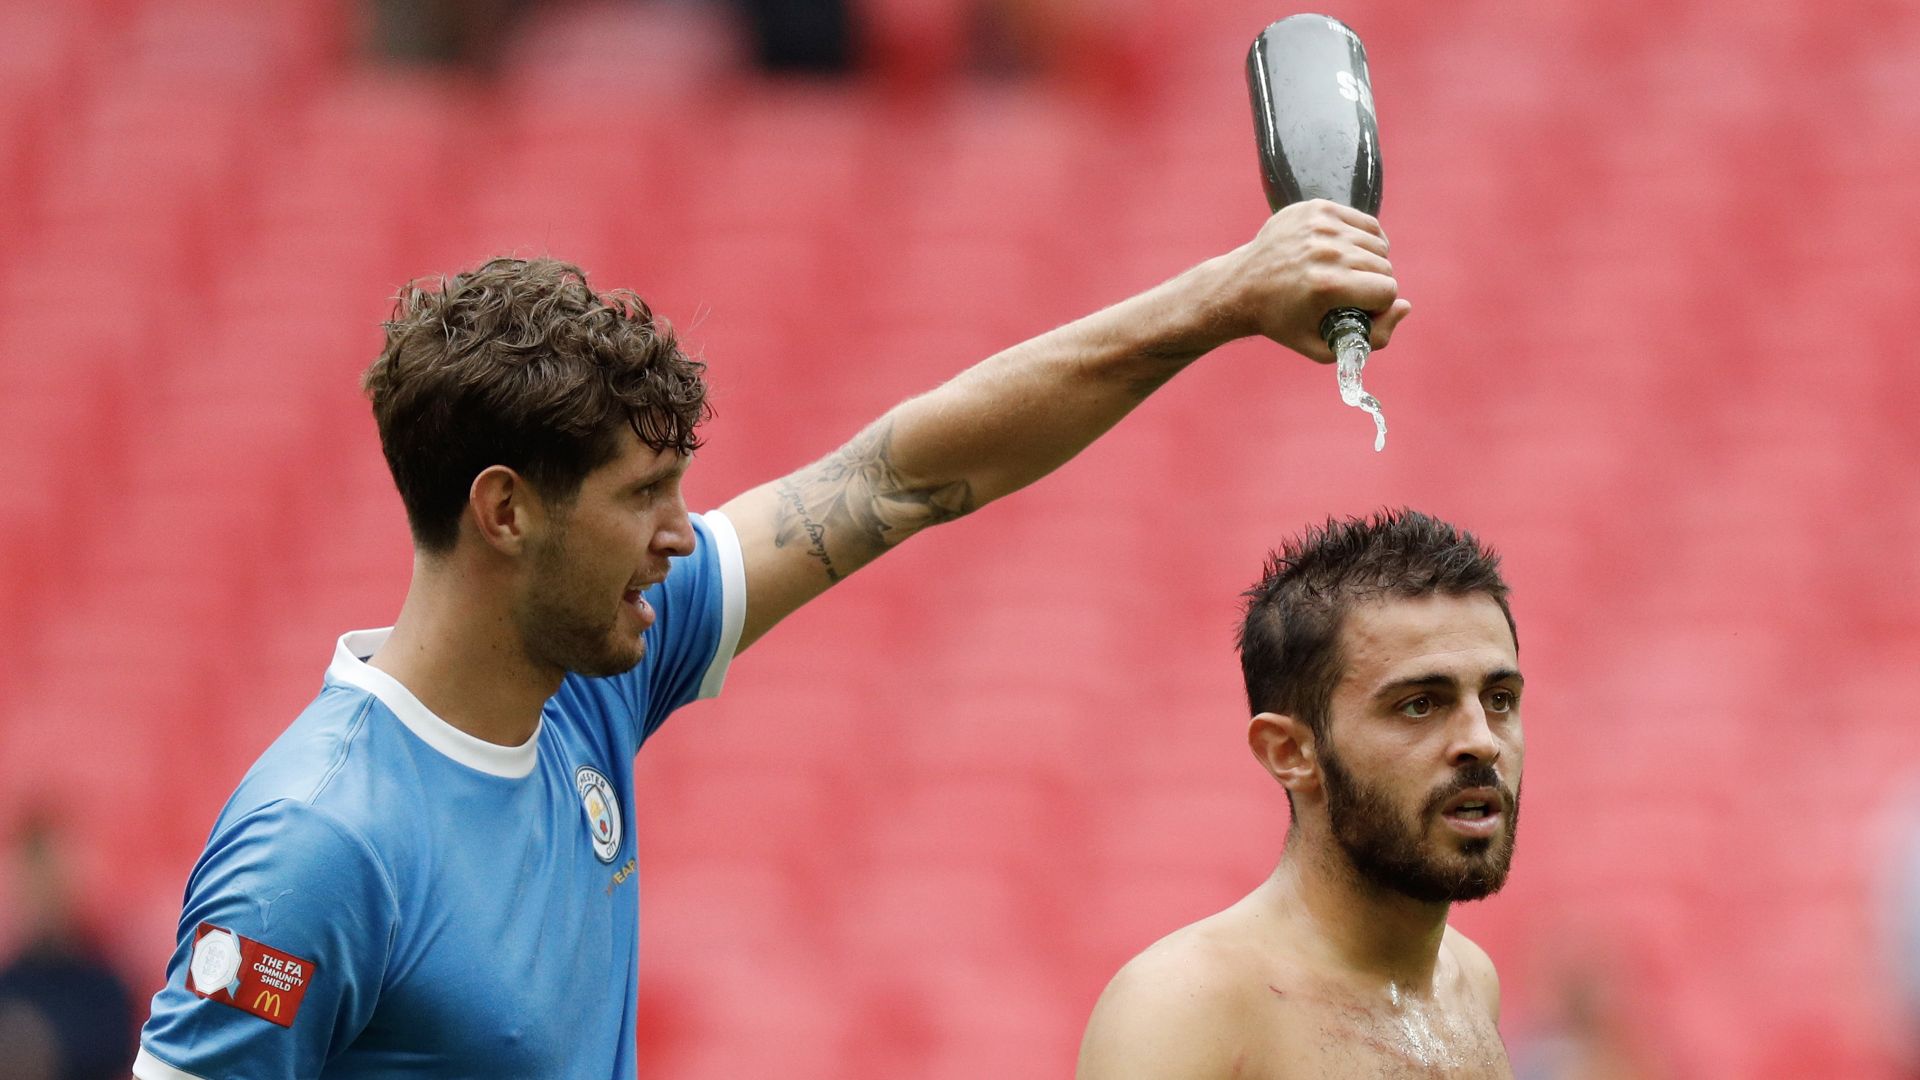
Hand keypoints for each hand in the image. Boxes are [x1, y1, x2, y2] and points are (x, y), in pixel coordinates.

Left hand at [1217, 199, 1410, 363]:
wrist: (1241, 287)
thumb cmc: (1283, 321)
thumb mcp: (1323, 347)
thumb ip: (1373, 338)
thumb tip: (1406, 306)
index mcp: (1326, 286)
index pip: (1388, 291)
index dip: (1378, 306)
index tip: (1357, 309)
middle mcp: (1325, 251)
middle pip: (1385, 267)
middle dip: (1374, 284)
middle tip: (1348, 293)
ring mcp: (1320, 225)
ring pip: (1378, 244)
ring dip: (1370, 262)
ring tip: (1346, 273)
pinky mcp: (1317, 208)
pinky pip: (1365, 223)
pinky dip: (1362, 239)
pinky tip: (1346, 252)